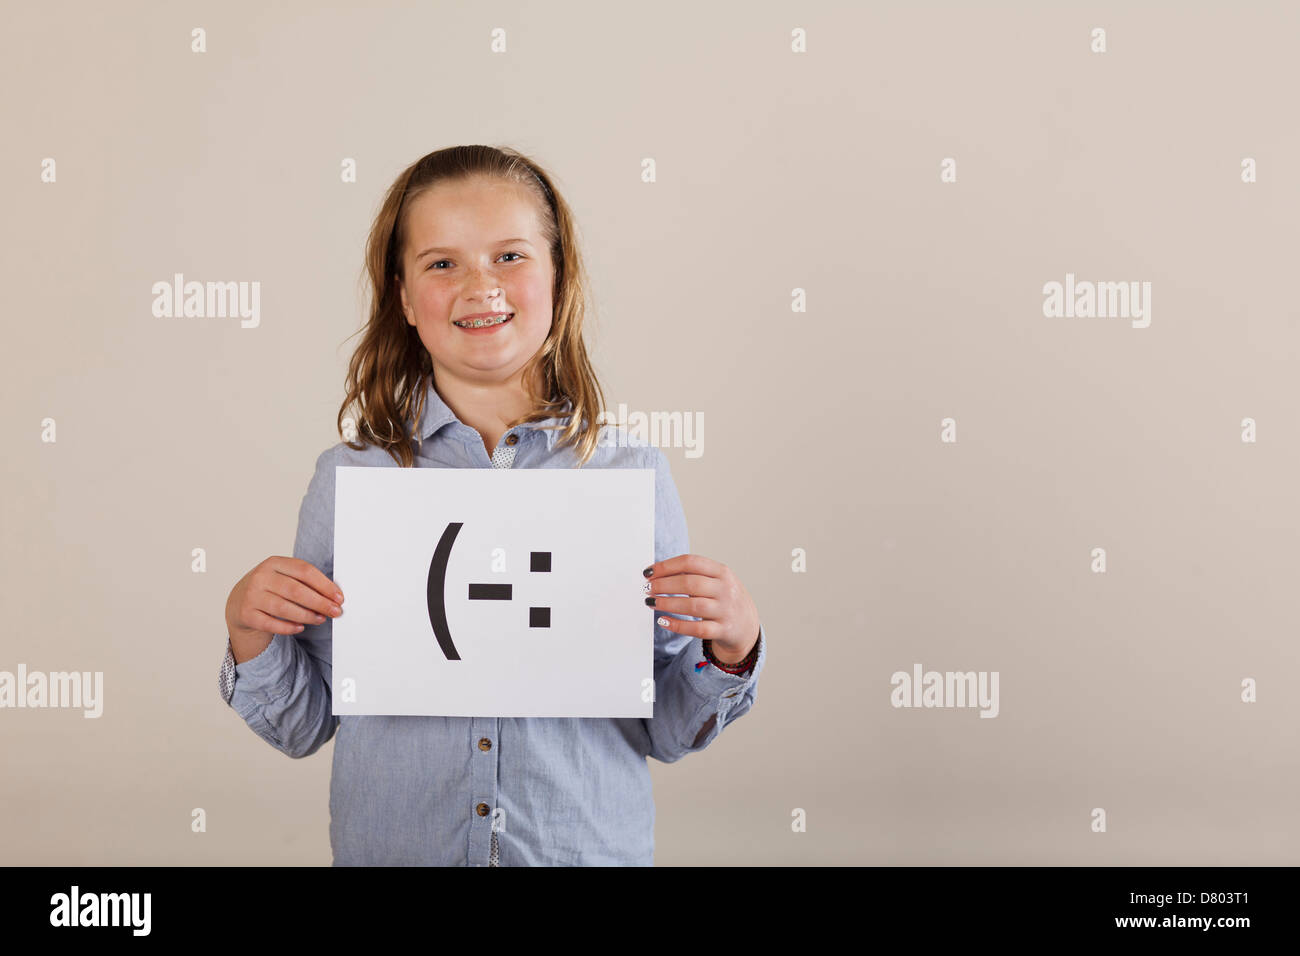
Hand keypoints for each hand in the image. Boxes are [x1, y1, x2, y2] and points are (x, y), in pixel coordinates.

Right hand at [225, 556, 344, 662]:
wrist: (240, 600)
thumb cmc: (271, 587)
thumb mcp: (284, 576)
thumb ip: (306, 582)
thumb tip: (333, 596)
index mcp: (274, 563)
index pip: (304, 571)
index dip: (325, 585)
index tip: (339, 597)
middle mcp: (261, 577)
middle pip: (296, 590)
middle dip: (320, 602)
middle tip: (335, 611)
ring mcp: (251, 595)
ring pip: (283, 608)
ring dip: (306, 615)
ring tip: (321, 619)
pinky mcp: (246, 614)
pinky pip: (270, 624)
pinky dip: (288, 627)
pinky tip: (301, 628)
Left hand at [643, 554, 760, 663]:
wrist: (747, 625)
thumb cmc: (724, 598)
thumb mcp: (716, 580)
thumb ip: (693, 574)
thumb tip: (657, 572)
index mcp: (722, 572)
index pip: (691, 562)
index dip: (666, 566)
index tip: (649, 572)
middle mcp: (725, 589)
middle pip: (690, 583)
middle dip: (664, 585)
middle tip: (647, 588)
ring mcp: (725, 610)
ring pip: (692, 606)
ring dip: (667, 603)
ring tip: (651, 602)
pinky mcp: (723, 630)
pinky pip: (697, 629)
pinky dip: (678, 625)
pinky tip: (663, 621)